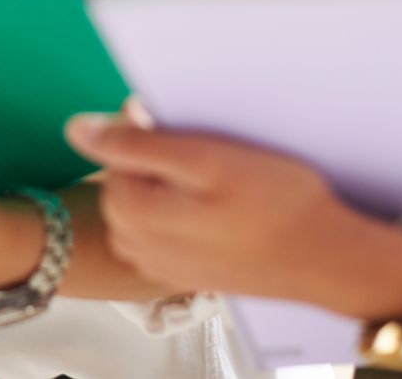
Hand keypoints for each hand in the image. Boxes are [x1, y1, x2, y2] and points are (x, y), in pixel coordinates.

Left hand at [66, 113, 401, 318]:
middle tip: (207, 156)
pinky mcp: (182, 273)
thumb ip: (135, 143)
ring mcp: (158, 264)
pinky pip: (161, 231)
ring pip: (140, 205)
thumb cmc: (277, 202)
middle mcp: (136, 245)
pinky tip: (217, 209)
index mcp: (133, 212)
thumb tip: (75, 128)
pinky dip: (180, 213)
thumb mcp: (206, 157)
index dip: (147, 130)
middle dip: (154, 160)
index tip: (189, 130)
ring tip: (215, 183)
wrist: (326, 258)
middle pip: (123, 179)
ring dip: (167, 187)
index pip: (111, 149)